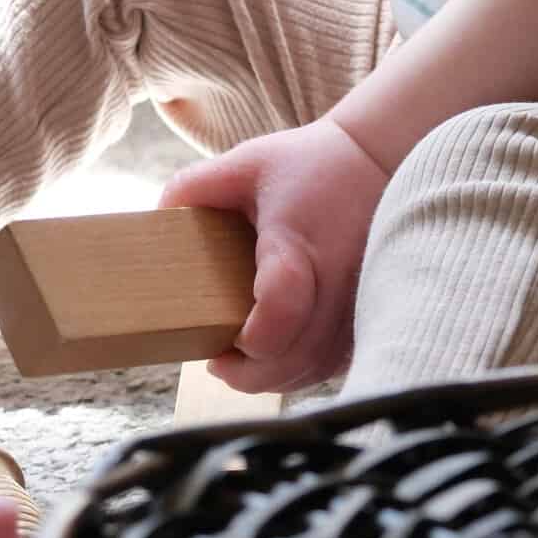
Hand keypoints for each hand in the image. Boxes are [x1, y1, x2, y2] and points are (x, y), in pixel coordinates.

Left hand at [159, 118, 390, 392]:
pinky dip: (302, 370)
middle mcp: (336, 285)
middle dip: (247, 373)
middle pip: (293, 359)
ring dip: (273, 376)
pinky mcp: (369, 318)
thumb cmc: (310, 164)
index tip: (221, 339)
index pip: (281, 309)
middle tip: (217, 359)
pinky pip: (334, 366)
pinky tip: (281, 354)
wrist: (381, 162)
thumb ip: (195, 187)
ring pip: (314, 371)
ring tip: (243, 358)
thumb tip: (156, 218)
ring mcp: (358, 307)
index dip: (249, 338)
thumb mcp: (247, 163)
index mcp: (299, 246)